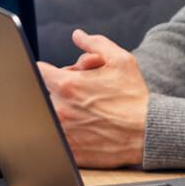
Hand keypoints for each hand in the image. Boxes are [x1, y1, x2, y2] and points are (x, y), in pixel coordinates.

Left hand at [37, 29, 148, 167]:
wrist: (147, 133)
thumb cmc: (134, 97)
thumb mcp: (121, 60)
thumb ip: (95, 43)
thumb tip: (78, 35)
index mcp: (66, 84)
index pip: (37, 71)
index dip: (49, 71)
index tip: (58, 75)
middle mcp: (59, 109)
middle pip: (43, 93)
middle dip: (59, 91)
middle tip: (83, 94)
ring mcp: (61, 132)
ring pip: (48, 116)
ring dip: (61, 112)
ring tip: (87, 113)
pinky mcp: (67, 150)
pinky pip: (56, 138)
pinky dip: (66, 133)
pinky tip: (87, 130)